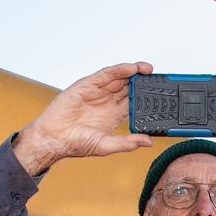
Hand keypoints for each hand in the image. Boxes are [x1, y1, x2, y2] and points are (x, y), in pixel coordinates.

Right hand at [13, 62, 153, 174]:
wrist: (53, 138)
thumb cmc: (75, 144)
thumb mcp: (106, 146)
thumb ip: (127, 143)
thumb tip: (148, 142)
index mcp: (114, 114)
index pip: (135, 101)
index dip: (148, 97)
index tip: (162, 95)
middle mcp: (107, 101)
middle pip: (129, 87)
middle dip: (143, 81)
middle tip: (158, 78)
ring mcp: (97, 91)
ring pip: (119, 78)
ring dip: (134, 72)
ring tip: (147, 69)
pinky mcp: (87, 85)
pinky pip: (105, 75)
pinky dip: (118, 70)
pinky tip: (130, 69)